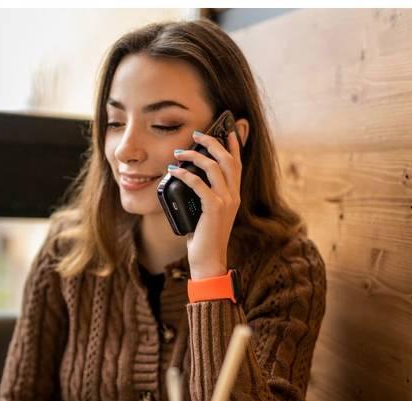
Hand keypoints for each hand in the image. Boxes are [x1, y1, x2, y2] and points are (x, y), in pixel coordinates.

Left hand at [170, 130, 242, 279]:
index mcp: (234, 196)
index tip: (228, 130)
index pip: (237, 164)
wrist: (209, 260)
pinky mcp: (214, 208)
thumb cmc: (204, 238)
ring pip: (213, 167)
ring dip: (194, 155)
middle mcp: (234, 196)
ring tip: (179, 152)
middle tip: (196, 134)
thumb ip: (205, 196)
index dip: (234, 145)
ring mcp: (226, 202)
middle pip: (227, 159)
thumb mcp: (207, 213)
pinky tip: (174, 171)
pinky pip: (199, 184)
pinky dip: (185, 174)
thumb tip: (187, 178)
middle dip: (212, 142)